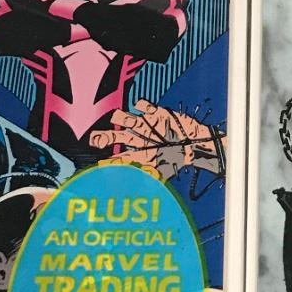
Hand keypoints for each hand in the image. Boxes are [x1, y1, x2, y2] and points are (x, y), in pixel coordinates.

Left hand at [87, 103, 220, 179]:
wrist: (195, 144)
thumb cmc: (179, 159)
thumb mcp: (165, 170)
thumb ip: (152, 177)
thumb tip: (141, 186)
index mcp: (139, 154)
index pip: (119, 157)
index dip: (109, 160)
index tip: (101, 163)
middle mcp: (138, 139)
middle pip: (115, 137)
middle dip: (104, 137)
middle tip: (96, 140)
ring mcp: (146, 125)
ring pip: (125, 119)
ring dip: (120, 118)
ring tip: (118, 118)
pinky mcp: (156, 113)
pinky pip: (144, 106)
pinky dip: (141, 105)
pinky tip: (142, 108)